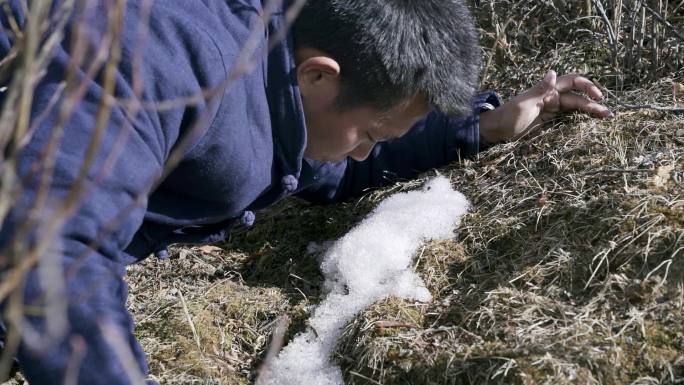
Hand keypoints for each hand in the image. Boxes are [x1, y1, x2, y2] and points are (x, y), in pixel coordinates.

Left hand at [479, 70, 613, 142]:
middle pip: (577, 98)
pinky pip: (568, 117)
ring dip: (590, 111)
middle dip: (593, 103)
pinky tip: (590, 124)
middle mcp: (552, 97)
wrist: (497, 130)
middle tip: (608, 113)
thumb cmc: (508, 116)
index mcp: (548, 90)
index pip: (572, 82)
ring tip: (605, 118)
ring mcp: (551, 109)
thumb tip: (554, 72)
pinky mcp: (549, 120)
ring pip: (575, 107)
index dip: (587, 86)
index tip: (598, 95)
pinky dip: (579, 119)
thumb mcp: (524, 103)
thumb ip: (540, 89)